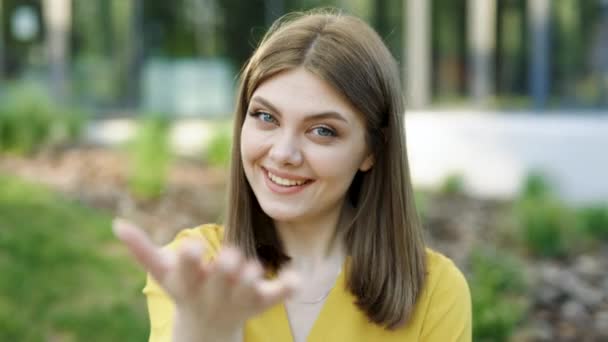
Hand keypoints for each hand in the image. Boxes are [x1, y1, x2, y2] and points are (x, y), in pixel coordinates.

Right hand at [112, 218, 299, 338]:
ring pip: (247, 292)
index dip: (191, 262)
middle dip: (226, 273)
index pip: (189, 271)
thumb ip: (141, 248)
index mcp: (190, 283)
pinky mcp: (260, 301)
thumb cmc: (185, 291)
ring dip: (251, 282)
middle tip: (233, 258)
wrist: (207, 330)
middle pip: (221, 283)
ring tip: (255, 270)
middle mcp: (215, 293)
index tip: (193, 248)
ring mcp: (239, 299)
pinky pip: (275, 295)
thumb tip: (116, 224)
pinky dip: (286, 288)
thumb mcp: (163, 272)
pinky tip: (296, 279)